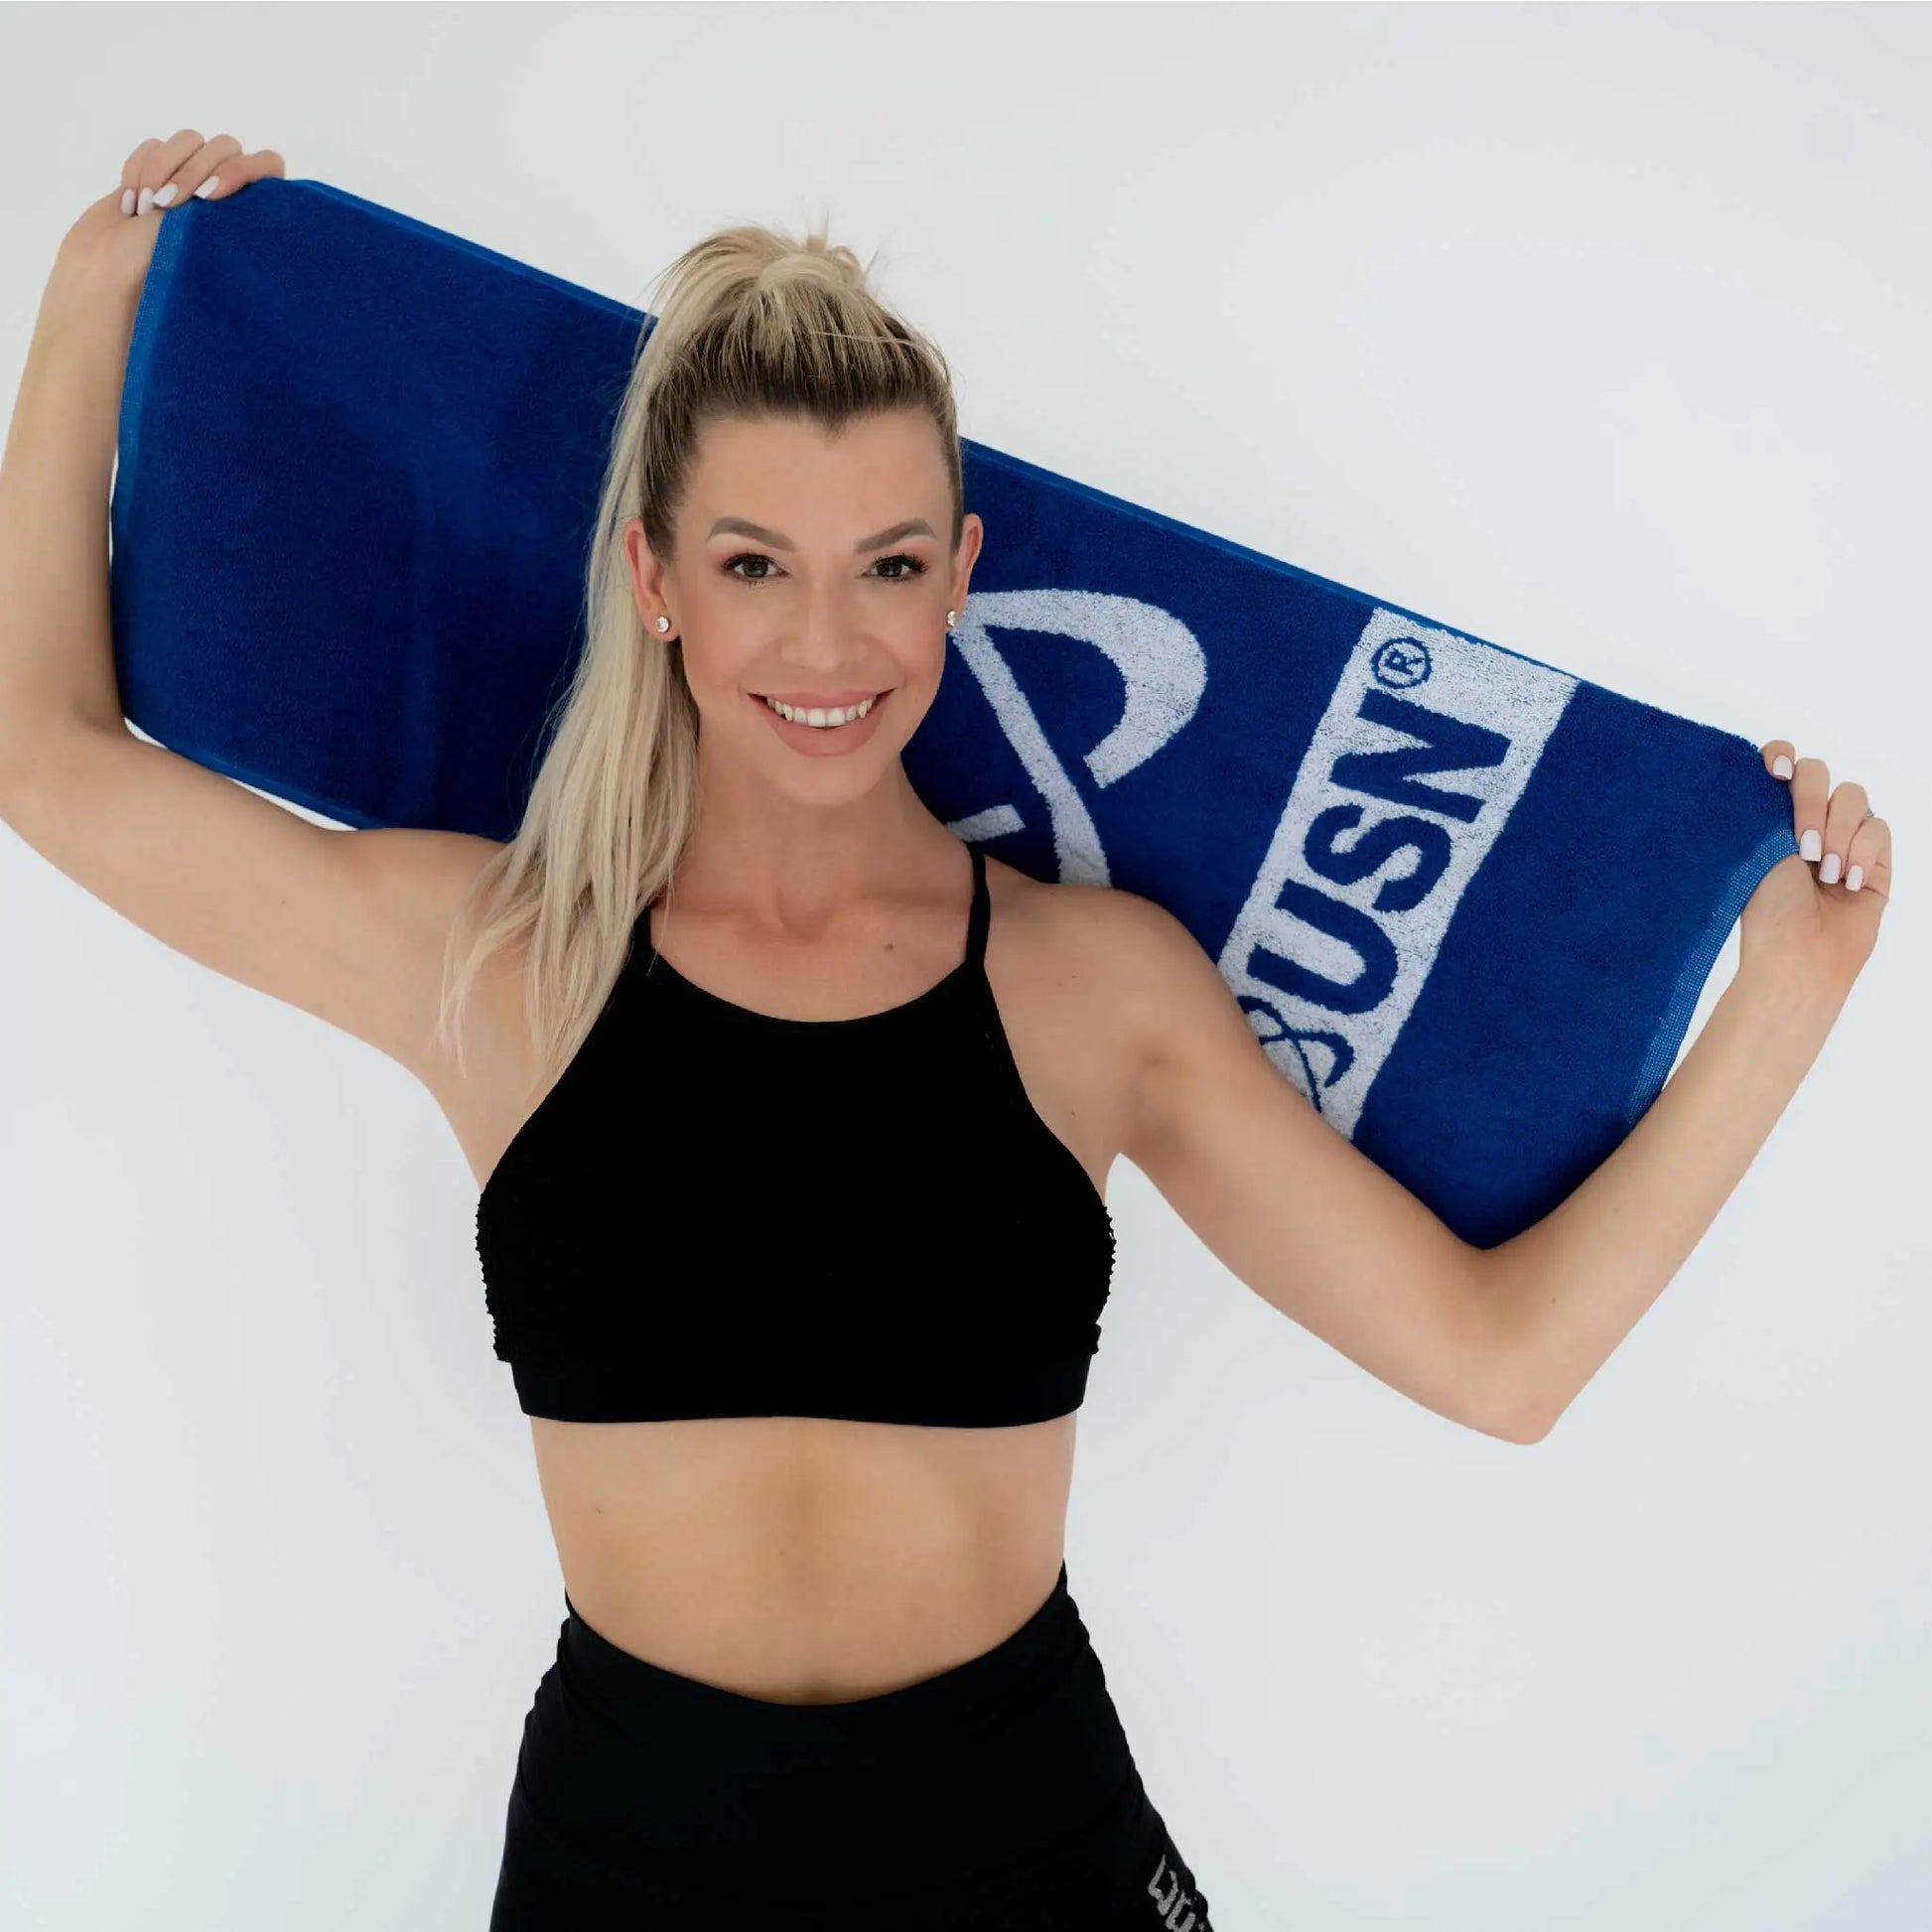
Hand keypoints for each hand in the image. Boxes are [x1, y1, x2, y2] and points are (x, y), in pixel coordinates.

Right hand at [43, 130, 283, 323]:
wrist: (108, 274)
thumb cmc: (168, 272)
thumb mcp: (216, 244)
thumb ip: (240, 207)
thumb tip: (265, 166)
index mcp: (252, 214)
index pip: (268, 164)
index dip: (242, 169)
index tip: (211, 196)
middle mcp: (227, 194)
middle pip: (225, 144)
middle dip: (193, 171)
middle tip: (169, 206)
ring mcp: (190, 180)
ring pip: (189, 139)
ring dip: (163, 168)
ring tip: (147, 208)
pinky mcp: (156, 173)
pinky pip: (152, 146)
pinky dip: (137, 170)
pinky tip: (131, 206)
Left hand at [1738, 740, 1891, 1000]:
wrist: (1798, 955)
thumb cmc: (1766, 911)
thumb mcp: (1751, 852)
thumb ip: (1762, 808)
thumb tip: (1770, 768)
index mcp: (1768, 816)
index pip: (1781, 762)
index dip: (1781, 756)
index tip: (1774, 773)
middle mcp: (1806, 820)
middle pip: (1818, 772)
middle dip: (1809, 802)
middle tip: (1801, 845)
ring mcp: (1843, 837)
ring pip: (1853, 795)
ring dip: (1838, 831)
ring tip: (1825, 872)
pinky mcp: (1877, 857)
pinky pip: (1879, 828)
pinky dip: (1864, 852)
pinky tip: (1849, 882)